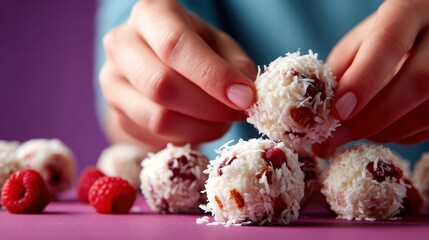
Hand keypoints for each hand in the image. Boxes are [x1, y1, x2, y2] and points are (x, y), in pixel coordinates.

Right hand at [99, 0, 255, 149]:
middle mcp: (121, 44)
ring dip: (201, 128)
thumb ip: (235, 66)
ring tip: (223, 121)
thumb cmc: (193, 50)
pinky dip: (187, 137)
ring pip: (157, 118)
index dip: (213, 75)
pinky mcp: (116, 114)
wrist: (156, 65)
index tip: (245, 97)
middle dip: (210, 107)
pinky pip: (155, 136)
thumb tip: (246, 97)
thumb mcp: (218, 45)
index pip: (175, 45)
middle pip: (162, 85)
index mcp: (150, 14)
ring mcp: (112, 82)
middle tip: (239, 113)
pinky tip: (201, 126)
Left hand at [314, 0, 428, 156]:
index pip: (389, 40)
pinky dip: (399, 134)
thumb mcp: (360, 42)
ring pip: (427, 111)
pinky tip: (380, 126)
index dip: (363, 80)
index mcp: (410, 8)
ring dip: (382, 131)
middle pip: (418, 80)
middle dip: (370, 118)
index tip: (338, 111)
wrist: (427, 35)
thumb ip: (341, 71)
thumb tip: (319, 119)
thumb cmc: (385, 38)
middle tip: (335, 137)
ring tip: (352, 131)